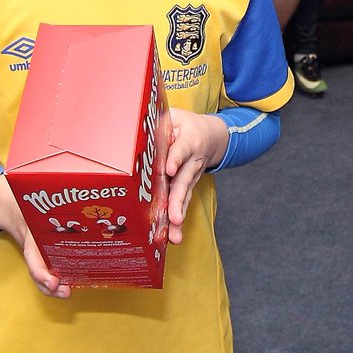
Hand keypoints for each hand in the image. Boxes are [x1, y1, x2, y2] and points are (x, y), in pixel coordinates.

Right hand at [0, 175, 70, 298]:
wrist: (11, 204)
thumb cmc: (27, 200)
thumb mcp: (33, 196)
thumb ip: (49, 193)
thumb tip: (73, 185)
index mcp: (30, 235)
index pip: (33, 260)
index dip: (42, 274)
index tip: (53, 282)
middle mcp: (33, 247)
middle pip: (38, 273)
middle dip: (50, 286)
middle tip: (65, 291)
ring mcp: (37, 252)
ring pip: (43, 276)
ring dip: (55, 287)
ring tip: (68, 291)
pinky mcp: (44, 252)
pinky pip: (48, 269)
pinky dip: (58, 277)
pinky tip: (74, 279)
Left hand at [163, 108, 228, 244]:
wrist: (213, 136)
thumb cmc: (186, 124)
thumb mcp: (175, 115)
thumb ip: (160, 121)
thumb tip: (138, 130)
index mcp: (190, 140)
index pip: (181, 150)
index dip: (175, 159)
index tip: (169, 169)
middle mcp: (193, 161)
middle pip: (185, 181)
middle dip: (178, 200)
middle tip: (174, 217)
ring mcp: (192, 176)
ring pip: (185, 197)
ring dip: (179, 215)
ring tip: (174, 234)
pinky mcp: (188, 187)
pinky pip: (183, 203)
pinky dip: (178, 220)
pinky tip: (173, 236)